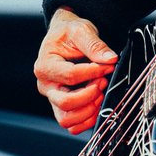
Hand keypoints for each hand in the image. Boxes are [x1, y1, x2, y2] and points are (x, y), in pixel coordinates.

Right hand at [34, 8, 117, 133]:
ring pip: (67, 119)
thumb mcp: (81, 30)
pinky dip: (86, 120)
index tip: (108, 66)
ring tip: (100, 93)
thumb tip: (110, 59)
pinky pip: (71, 124)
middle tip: (103, 81)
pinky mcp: (61, 106)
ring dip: (88, 110)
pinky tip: (96, 104)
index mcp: (45, 65)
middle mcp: (45, 85)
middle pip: (66, 102)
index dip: (93, 72)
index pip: (70, 76)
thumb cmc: (68, 33)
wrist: (65, 36)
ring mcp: (52, 97)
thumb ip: (95, 45)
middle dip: (90, 95)